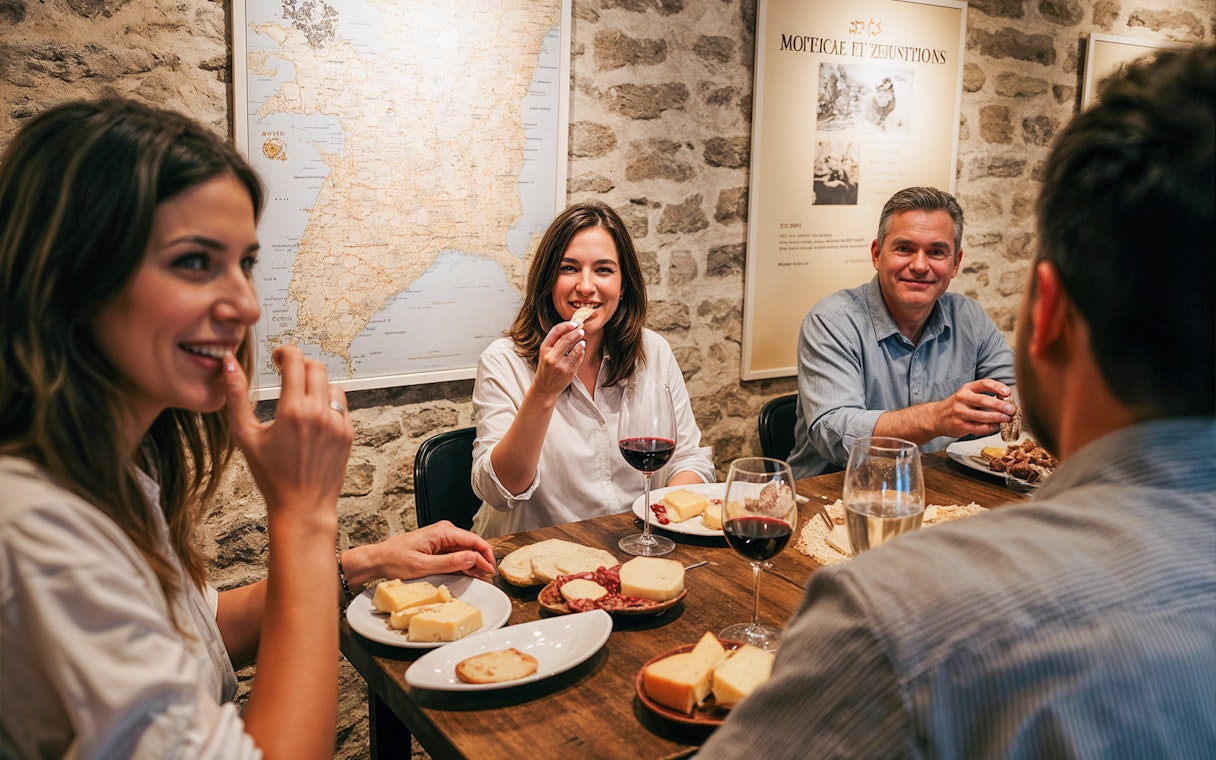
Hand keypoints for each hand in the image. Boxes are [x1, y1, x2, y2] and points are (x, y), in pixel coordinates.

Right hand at [224, 345, 352, 518]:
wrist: (302, 506)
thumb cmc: (270, 475)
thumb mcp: (245, 435)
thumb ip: (236, 395)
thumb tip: (228, 363)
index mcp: (293, 410)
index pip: (296, 361)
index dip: (285, 351)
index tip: (278, 356)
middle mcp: (319, 413)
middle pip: (316, 366)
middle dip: (301, 364)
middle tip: (288, 373)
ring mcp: (338, 423)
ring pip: (332, 384)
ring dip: (316, 384)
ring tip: (300, 399)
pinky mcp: (348, 433)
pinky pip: (341, 405)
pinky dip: (328, 404)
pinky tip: (313, 419)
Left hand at [347, 522, 496, 584]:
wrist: (378, 560)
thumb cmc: (395, 560)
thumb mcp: (423, 565)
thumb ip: (450, 562)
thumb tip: (472, 558)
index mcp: (442, 532)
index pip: (473, 540)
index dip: (485, 555)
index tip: (491, 569)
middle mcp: (443, 532)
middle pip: (471, 544)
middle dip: (482, 559)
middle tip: (489, 575)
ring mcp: (441, 539)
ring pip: (465, 550)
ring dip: (474, 562)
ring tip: (483, 576)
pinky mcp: (438, 546)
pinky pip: (456, 554)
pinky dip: (464, 563)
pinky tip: (471, 572)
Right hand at [533, 320, 585, 396]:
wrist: (545, 387)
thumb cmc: (545, 367)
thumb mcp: (545, 353)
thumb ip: (555, 342)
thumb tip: (570, 329)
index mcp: (544, 349)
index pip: (556, 331)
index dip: (567, 325)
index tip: (574, 324)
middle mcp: (552, 357)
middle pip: (567, 339)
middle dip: (576, 333)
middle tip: (581, 331)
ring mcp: (561, 366)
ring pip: (576, 349)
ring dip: (581, 343)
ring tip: (582, 341)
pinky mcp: (570, 373)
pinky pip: (579, 359)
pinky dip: (582, 353)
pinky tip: (581, 351)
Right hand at [934, 379, 1014, 438]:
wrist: (937, 417)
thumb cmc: (957, 406)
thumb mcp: (968, 395)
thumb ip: (984, 396)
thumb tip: (1007, 402)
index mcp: (967, 388)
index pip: (984, 384)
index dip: (997, 387)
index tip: (1007, 392)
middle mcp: (962, 398)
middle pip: (983, 400)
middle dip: (999, 405)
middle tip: (1010, 409)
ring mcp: (960, 412)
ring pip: (981, 416)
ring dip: (996, 418)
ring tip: (1006, 418)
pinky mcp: (960, 425)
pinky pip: (978, 428)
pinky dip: (989, 428)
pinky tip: (995, 426)